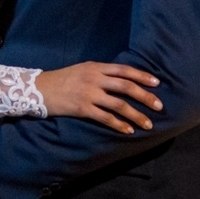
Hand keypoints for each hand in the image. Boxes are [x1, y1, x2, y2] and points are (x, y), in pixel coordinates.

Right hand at [35, 63, 162, 133]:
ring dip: (136, 115)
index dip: (142, 76)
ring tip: (148, 124)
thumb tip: (122, 79)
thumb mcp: (82, 69)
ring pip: (119, 104)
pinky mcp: (83, 108)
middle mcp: (94, 78)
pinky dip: (119, 125)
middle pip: (126, 86)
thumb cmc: (62, 79)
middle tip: (159, 106)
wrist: (40, 89)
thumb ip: (101, 73)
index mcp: (96, 67)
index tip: (157, 84)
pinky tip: (128, 131)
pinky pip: (106, 118)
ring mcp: (89, 93)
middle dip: (145, 96)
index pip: (124, 70)